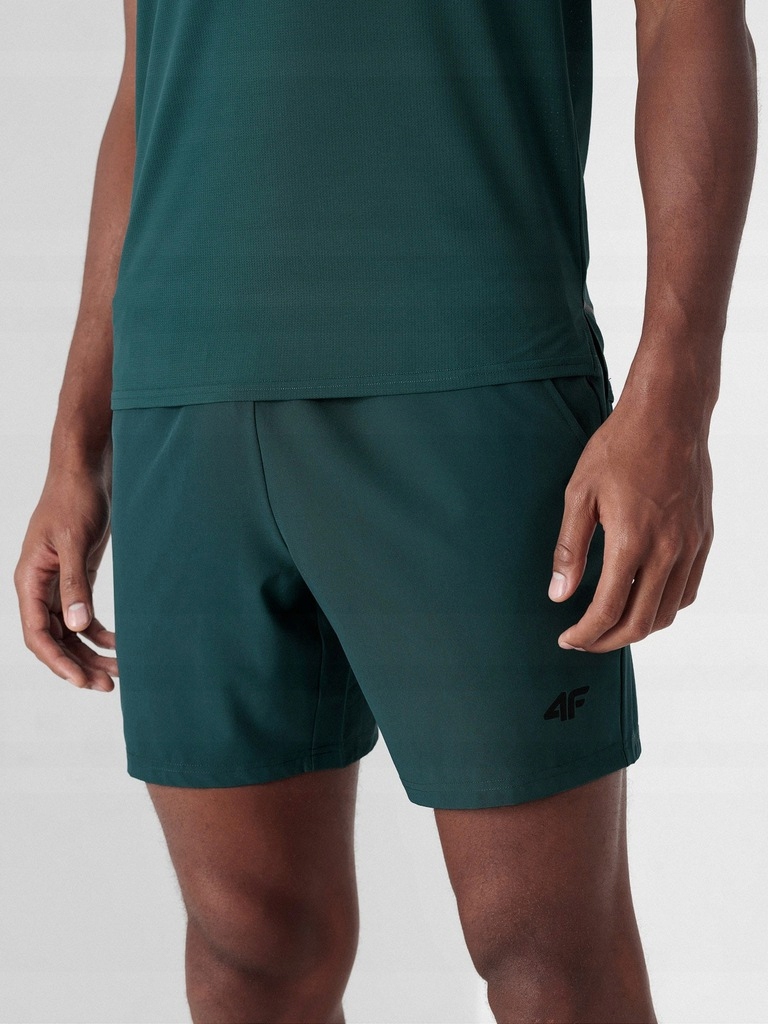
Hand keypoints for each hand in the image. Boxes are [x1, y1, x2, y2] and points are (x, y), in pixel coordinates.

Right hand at [14, 465, 117, 690]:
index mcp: (29, 580)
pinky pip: (84, 616)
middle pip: (54, 640)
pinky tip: (120, 644)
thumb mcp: (74, 541)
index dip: (57, 661)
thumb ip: (75, 584)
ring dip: (91, 653)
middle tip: (107, 686)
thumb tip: (77, 626)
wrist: (86, 472)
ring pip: (70, 632)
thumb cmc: (75, 499)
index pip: (36, 633)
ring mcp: (58, 585)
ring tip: (118, 674)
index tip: (82, 680)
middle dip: (78, 664)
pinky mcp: (78, 578)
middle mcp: (39, 587)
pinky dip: (100, 632)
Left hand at [548, 391, 713, 652]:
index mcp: (632, 540)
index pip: (608, 609)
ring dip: (637, 628)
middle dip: (608, 641)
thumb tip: (558, 595)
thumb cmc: (619, 447)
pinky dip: (664, 607)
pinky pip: (687, 590)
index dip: (585, 633)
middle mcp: (668, 549)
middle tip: (583, 641)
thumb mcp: (579, 494)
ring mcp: (691, 545)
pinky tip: (642, 601)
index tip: (567, 639)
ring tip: (609, 626)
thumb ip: (570, 549)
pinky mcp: (703, 537)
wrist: (669, 414)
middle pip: (641, 622)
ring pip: (668, 612)